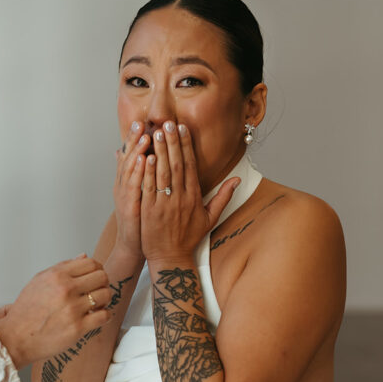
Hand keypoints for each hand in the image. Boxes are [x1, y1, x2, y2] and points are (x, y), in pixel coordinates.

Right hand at [0, 255, 111, 367]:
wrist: (15, 337)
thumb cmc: (25, 311)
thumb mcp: (39, 280)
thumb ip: (63, 267)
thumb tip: (84, 256)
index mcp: (56, 275)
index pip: (91, 263)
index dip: (96, 269)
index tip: (94, 277)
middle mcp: (65, 290)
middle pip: (102, 277)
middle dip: (102, 283)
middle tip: (96, 291)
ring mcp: (73, 309)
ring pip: (106, 295)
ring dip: (103, 300)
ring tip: (95, 305)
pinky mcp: (78, 328)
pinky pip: (104, 315)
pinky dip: (104, 315)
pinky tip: (95, 317)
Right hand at [112, 122, 149, 258]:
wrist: (134, 243)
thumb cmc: (138, 218)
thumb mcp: (132, 192)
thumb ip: (128, 171)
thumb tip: (119, 151)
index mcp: (126, 180)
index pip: (129, 155)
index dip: (133, 139)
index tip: (140, 123)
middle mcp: (123, 185)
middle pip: (127, 158)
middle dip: (133, 140)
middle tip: (140, 123)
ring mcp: (125, 195)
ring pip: (130, 169)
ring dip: (137, 151)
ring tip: (144, 136)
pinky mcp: (130, 205)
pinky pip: (134, 185)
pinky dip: (138, 171)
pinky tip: (144, 159)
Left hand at [141, 122, 238, 262]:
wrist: (171, 258)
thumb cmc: (189, 238)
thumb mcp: (210, 218)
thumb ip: (223, 197)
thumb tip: (237, 180)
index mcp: (194, 197)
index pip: (190, 166)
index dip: (185, 146)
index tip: (182, 128)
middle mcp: (180, 199)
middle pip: (176, 165)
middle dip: (171, 142)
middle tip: (167, 122)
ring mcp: (164, 205)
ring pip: (162, 174)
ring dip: (159, 152)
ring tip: (155, 133)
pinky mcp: (149, 212)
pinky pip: (149, 189)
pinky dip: (147, 172)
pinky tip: (145, 157)